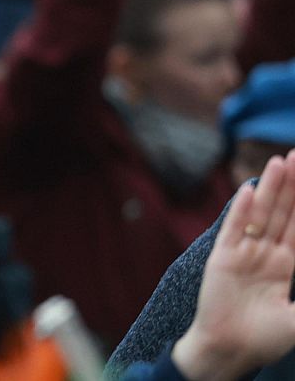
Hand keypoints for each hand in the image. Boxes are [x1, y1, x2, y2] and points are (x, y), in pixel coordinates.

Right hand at [172, 150, 294, 380]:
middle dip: (293, 186)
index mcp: (286, 266)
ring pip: (262, 215)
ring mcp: (244, 253)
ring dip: (271, 189)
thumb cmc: (265, 339)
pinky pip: (234, 229)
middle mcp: (266, 254)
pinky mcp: (223, 258)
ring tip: (280, 162)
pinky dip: (242, 210)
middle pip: (284, 213)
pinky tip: (250, 190)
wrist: (229, 350)